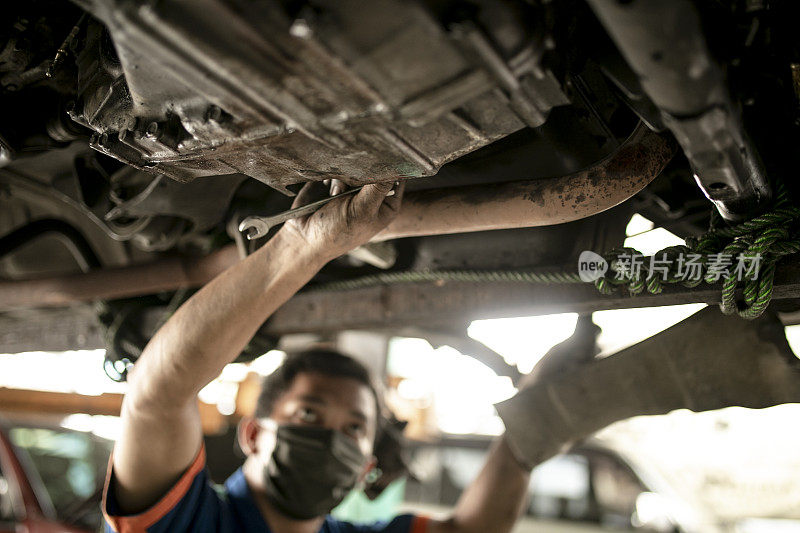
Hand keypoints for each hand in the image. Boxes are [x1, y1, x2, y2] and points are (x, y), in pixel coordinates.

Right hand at [279, 179, 403, 260]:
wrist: (305, 238)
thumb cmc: (338, 232)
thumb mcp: (362, 212)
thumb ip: (378, 189)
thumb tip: (394, 168)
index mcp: (386, 205)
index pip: (397, 178)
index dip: (389, 170)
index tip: (375, 170)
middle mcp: (373, 195)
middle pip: (375, 169)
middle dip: (362, 174)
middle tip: (350, 190)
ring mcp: (355, 188)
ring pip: (356, 167)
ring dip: (344, 178)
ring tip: (336, 195)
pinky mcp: (337, 182)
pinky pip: (340, 167)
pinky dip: (333, 175)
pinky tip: (328, 189)